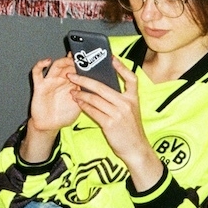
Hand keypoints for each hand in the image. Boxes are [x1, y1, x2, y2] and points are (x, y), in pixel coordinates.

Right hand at [23, 55, 80, 161]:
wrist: (49, 126)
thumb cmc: (63, 116)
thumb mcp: (79, 105)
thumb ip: (84, 95)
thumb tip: (93, 86)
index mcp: (71, 84)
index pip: (77, 69)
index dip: (83, 64)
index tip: (90, 59)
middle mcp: (61, 80)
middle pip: (68, 64)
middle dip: (74, 61)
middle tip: (80, 58)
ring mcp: (50, 81)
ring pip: (56, 65)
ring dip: (63, 61)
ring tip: (69, 60)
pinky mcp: (40, 85)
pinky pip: (37, 73)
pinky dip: (40, 65)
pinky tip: (47, 62)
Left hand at [68, 59, 163, 192]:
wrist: (136, 149)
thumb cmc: (131, 130)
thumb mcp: (131, 111)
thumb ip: (120, 100)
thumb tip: (102, 87)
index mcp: (133, 99)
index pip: (131, 78)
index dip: (121, 67)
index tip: (111, 58)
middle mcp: (126, 104)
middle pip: (102, 87)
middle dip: (84, 80)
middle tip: (72, 75)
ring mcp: (118, 114)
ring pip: (95, 99)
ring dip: (81, 94)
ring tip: (72, 90)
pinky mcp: (110, 124)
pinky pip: (93, 111)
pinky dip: (83, 105)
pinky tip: (78, 102)